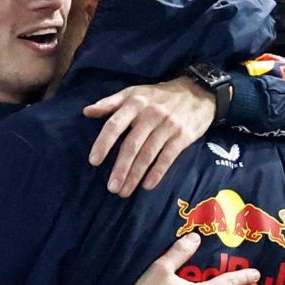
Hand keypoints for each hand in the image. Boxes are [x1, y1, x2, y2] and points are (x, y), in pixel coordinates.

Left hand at [84, 75, 215, 196]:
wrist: (197, 92)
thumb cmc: (159, 96)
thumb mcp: (134, 92)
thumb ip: (110, 103)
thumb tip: (86, 112)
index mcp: (134, 102)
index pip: (115, 125)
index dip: (103, 143)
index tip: (94, 161)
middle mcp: (150, 114)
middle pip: (131, 145)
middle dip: (120, 168)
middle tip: (112, 188)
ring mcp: (168, 125)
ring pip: (148, 154)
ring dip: (135, 175)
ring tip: (124, 192)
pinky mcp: (183, 136)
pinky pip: (167, 157)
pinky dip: (157, 173)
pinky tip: (147, 185)